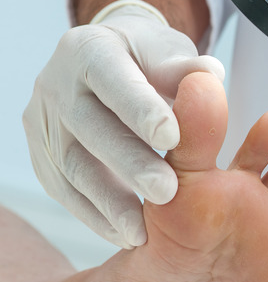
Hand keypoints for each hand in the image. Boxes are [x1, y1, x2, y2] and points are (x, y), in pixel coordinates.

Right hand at [23, 0, 223, 247]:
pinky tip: (124, 233)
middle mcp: (56, 82)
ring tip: (142, 231)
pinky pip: (63, 189)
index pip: (112, 79)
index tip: (172, 138)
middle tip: (167, 193)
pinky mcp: (42, 152)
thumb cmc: (148, 57)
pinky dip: (93, 214)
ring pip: (70, 165)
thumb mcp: (167, 50)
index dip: (139, 108)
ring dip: (108, 201)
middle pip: (88, 127)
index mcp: (89, 49)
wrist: (111, 60)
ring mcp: (44, 119)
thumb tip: (211, 75)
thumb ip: (186, 68)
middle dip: (129, 164)